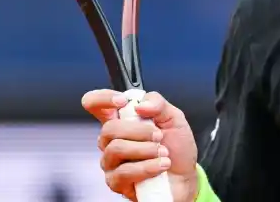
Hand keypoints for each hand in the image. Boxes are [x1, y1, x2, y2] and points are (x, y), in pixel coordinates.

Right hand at [82, 89, 198, 201]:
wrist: (184, 176)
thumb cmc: (176, 146)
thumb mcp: (174, 117)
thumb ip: (158, 103)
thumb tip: (140, 105)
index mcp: (122, 119)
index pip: (96, 104)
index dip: (103, 98)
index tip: (123, 101)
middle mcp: (112, 139)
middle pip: (109, 128)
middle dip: (140, 131)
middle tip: (159, 136)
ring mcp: (111, 161)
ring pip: (116, 148)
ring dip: (146, 149)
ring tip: (163, 153)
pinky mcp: (116, 182)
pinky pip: (124, 172)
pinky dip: (148, 167)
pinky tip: (160, 166)